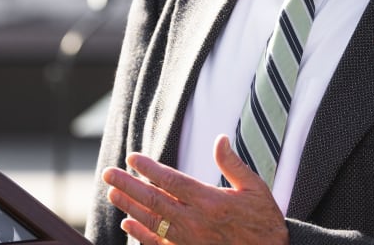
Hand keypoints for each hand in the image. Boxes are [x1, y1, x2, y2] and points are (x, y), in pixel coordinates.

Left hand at [100, 135, 288, 244]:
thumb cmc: (265, 224)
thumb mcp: (256, 190)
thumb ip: (233, 164)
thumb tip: (220, 139)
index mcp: (212, 202)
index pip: (172, 181)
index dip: (149, 169)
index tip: (133, 158)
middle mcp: (196, 222)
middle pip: (154, 200)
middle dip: (128, 185)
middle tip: (109, 173)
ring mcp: (190, 241)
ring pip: (152, 222)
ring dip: (129, 206)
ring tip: (113, 193)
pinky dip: (140, 235)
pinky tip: (128, 224)